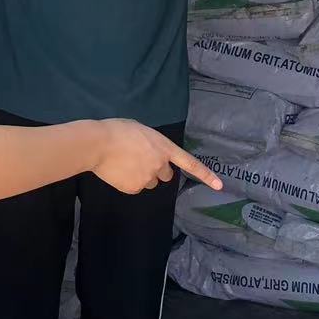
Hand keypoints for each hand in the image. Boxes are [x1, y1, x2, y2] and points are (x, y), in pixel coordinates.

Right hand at [92, 119, 221, 194]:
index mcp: (164, 147)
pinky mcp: (134, 188)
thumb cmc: (117, 131)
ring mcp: (148, 178)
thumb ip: (152, 144)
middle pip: (165, 175)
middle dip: (156, 171)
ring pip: (149, 182)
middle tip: (139, 160)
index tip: (220, 186)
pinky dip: (128, 182)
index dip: (205, 175)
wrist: (98, 144)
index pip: (189, 163)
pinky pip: (135, 187)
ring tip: (124, 164)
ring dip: (142, 176)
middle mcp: (160, 164)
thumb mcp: (141, 131)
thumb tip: (148, 155)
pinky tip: (118, 171)